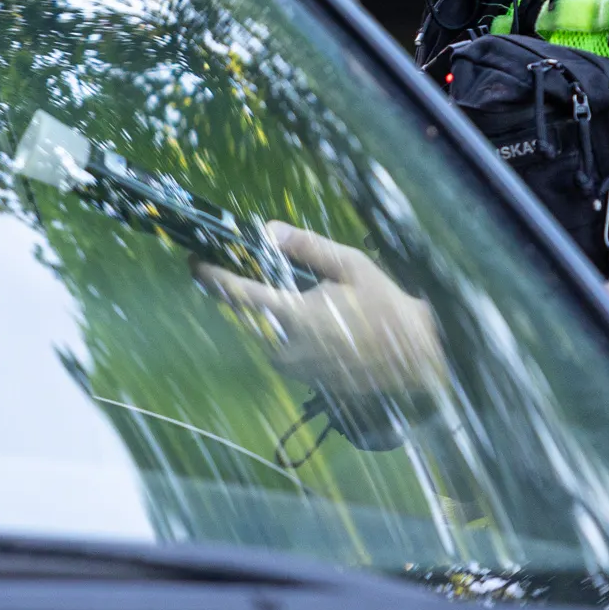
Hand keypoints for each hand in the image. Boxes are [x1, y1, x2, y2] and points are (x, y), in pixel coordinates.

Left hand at [196, 222, 444, 401]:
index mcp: (293, 316)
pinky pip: (278, 344)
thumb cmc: (385, 307)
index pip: (238, 294)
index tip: (193, 261)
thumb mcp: (350, 265)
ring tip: (282, 285)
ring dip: (262, 308)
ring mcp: (292, 366)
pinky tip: (302, 311)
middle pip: (245, 313)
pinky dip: (279, 325)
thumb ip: (305, 247)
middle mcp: (284, 346)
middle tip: (240, 264)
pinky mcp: (301, 377)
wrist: (415, 358)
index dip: (211, 276)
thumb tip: (267, 232)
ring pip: (261, 329)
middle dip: (238, 288)